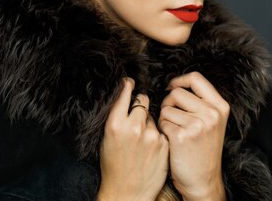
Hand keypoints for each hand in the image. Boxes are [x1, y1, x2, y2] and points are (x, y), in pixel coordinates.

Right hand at [97, 78, 168, 200]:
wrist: (127, 193)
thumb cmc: (113, 165)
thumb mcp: (107, 138)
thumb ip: (118, 117)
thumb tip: (127, 96)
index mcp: (115, 124)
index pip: (125, 94)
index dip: (128, 86)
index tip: (130, 82)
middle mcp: (134, 127)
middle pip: (143, 101)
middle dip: (140, 105)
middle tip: (137, 116)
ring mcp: (152, 136)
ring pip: (154, 116)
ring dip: (150, 123)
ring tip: (142, 141)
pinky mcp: (164, 144)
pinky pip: (162, 130)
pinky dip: (158, 135)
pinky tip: (151, 149)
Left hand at [159, 72, 229, 200]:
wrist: (203, 181)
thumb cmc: (203, 150)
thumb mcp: (212, 122)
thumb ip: (201, 102)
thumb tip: (175, 84)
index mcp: (220, 107)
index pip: (196, 78)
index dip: (179, 80)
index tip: (172, 87)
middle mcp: (212, 114)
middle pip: (177, 92)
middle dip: (168, 103)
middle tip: (172, 117)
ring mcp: (198, 125)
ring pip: (166, 108)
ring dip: (164, 118)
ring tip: (174, 131)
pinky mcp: (182, 136)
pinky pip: (162, 123)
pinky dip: (162, 130)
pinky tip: (171, 140)